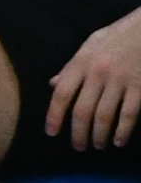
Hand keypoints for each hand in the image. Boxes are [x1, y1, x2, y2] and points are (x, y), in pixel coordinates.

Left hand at [50, 11, 140, 152]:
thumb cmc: (117, 36)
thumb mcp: (90, 45)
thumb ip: (71, 66)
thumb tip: (53, 84)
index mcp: (81, 62)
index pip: (62, 94)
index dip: (54, 116)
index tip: (51, 132)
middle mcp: (98, 73)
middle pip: (82, 110)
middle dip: (78, 133)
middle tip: (78, 146)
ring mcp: (120, 81)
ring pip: (104, 116)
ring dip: (99, 135)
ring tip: (97, 145)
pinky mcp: (140, 87)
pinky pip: (129, 114)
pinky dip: (123, 131)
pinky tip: (118, 141)